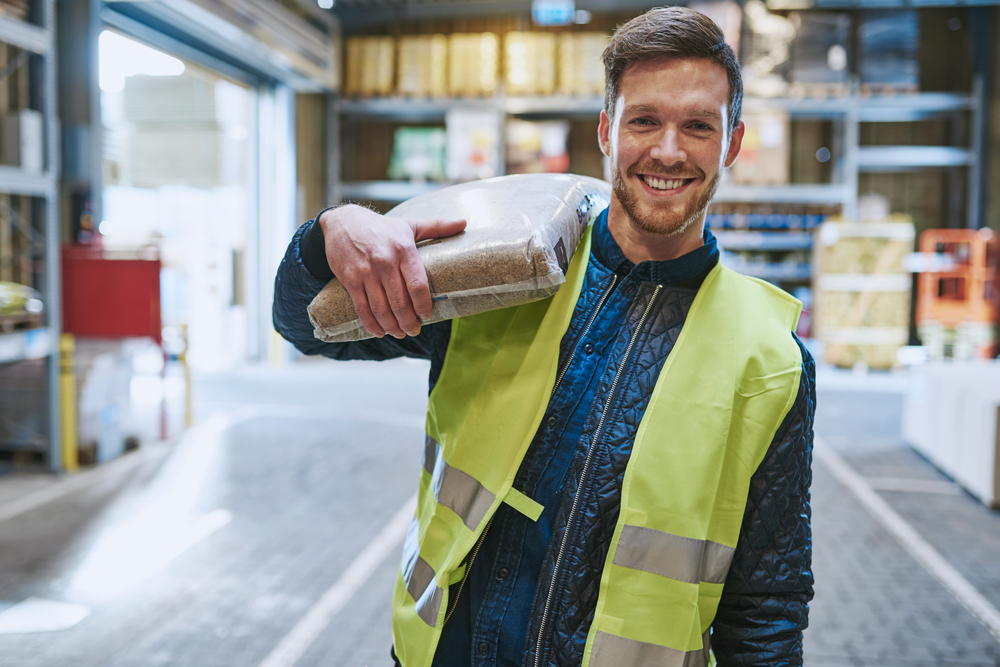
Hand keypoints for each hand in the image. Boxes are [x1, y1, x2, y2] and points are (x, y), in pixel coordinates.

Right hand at [319, 204, 465, 338]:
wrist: (343, 222)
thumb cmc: (381, 227)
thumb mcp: (409, 224)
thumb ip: (437, 227)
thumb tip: (464, 223)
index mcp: (403, 250)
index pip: (417, 284)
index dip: (424, 305)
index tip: (427, 315)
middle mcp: (384, 262)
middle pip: (400, 302)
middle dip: (409, 322)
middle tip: (414, 331)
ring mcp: (366, 272)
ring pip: (381, 309)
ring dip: (392, 327)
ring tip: (400, 333)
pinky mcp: (350, 279)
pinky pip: (362, 308)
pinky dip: (371, 324)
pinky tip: (380, 331)